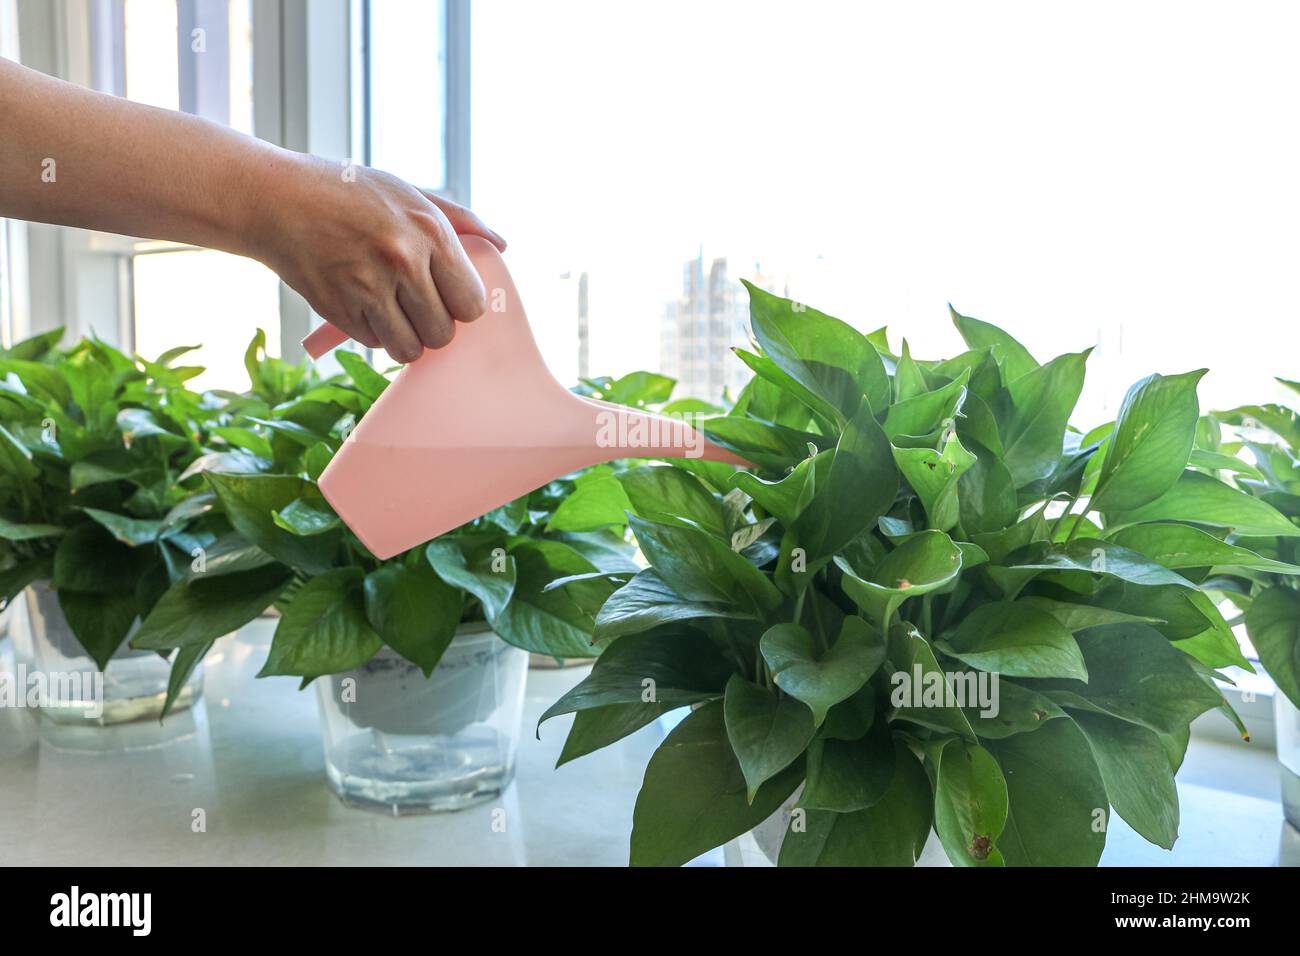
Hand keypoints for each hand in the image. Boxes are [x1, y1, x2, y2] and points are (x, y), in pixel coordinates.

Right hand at [250, 154, 505, 362]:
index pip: (472, 304)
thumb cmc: (350, 194)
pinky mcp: (337, 309)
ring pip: (410, 349)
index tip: (447, 296)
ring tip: (393, 311)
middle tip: (417, 306)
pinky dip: (373, 332)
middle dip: (434, 326)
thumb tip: (502, 246)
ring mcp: (367, 287)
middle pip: (443, 333)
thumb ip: (459, 220)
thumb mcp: (408, 192)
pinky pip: (375, 343)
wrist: (277, 199)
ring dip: (405, 337)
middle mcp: (402, 261)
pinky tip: (362, 304)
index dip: (462, 306)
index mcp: (429, 231)